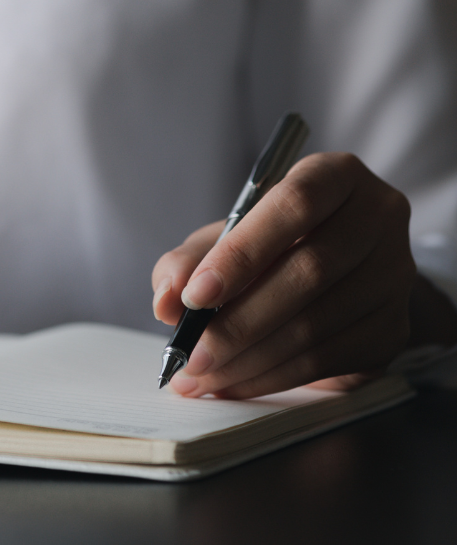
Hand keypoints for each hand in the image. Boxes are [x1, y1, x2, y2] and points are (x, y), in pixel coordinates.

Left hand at [151, 152, 456, 398]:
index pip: (294, 206)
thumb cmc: (268, 244)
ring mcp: (394, 277)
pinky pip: (330, 361)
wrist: (334, 273)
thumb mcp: (223, 236)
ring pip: (319, 325)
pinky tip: (234, 384)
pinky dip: (274, 378)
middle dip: (239, 323)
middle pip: (310, 272)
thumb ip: (189, 259)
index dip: (242, 253)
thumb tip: (167, 300)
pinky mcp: (394, 329)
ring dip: (251, 360)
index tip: (196, 297)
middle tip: (192, 354)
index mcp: (335, 176)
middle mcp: (379, 219)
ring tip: (202, 376)